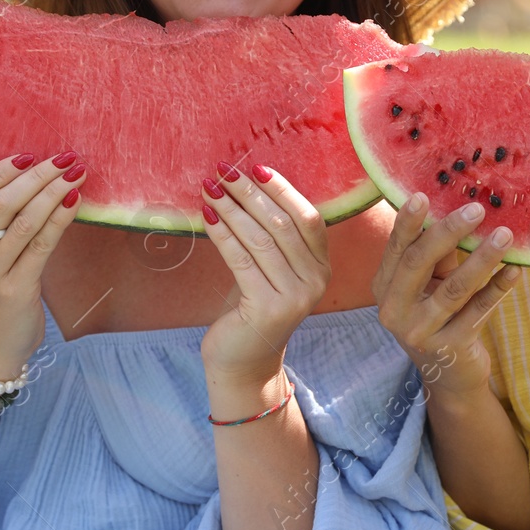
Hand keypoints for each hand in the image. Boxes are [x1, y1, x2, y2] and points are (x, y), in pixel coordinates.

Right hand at [0, 151, 87, 378]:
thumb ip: (0, 222)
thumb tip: (38, 176)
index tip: (28, 155)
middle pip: (1, 205)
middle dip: (36, 177)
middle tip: (65, 158)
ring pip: (24, 222)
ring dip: (54, 193)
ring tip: (76, 173)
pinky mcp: (17, 289)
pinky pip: (42, 245)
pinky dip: (60, 218)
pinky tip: (75, 201)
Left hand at [199, 162, 330, 384]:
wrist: (244, 362)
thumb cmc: (253, 307)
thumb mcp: (271, 269)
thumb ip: (272, 236)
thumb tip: (245, 183)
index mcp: (322, 267)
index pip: (308, 217)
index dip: (282, 190)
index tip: (255, 167)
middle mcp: (316, 281)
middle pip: (282, 224)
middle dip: (250, 193)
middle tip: (223, 171)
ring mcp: (295, 296)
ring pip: (261, 239)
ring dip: (232, 209)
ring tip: (210, 189)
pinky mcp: (269, 308)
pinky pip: (242, 259)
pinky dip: (223, 233)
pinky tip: (207, 216)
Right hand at [373, 194, 521, 399]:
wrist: (448, 373)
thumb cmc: (438, 313)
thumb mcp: (430, 282)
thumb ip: (437, 252)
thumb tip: (459, 209)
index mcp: (384, 287)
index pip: (397, 249)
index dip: (408, 222)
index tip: (423, 195)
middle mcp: (395, 311)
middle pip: (419, 263)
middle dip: (449, 232)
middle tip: (477, 209)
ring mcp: (421, 332)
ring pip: (454, 288)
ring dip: (482, 259)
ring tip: (505, 235)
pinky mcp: (450, 348)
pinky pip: (479, 311)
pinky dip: (498, 288)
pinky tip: (515, 270)